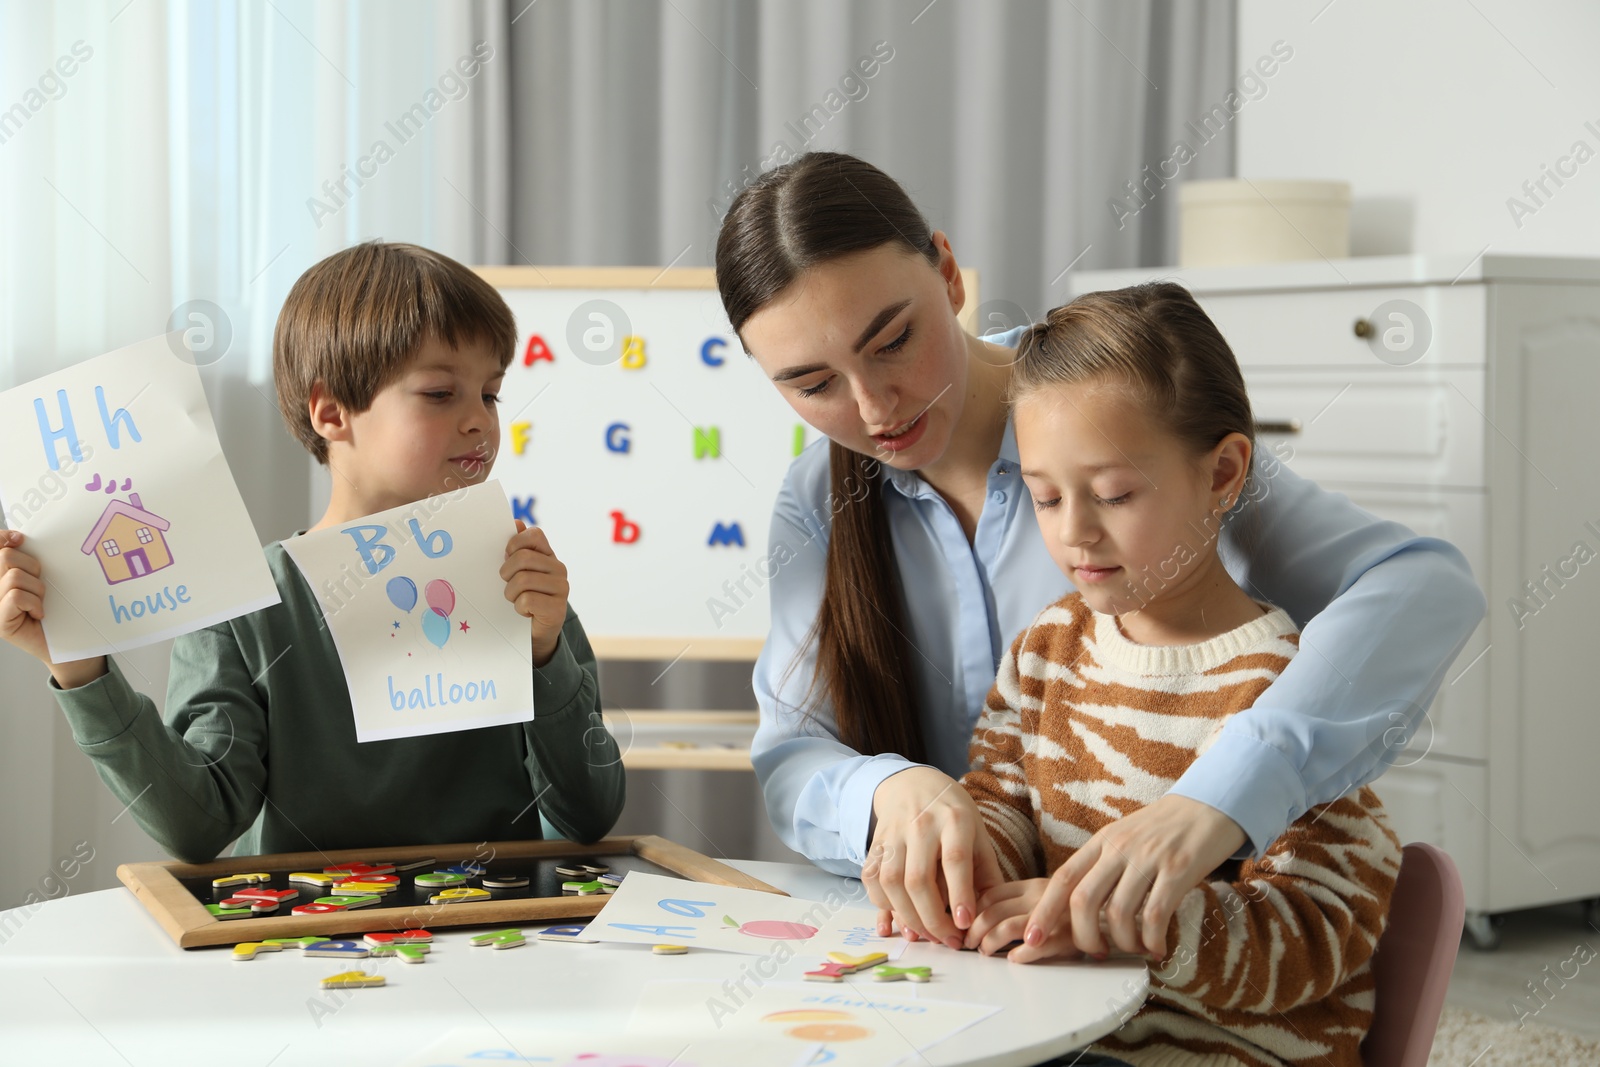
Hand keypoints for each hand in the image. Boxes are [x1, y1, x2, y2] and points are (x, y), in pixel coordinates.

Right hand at [0, 530, 105, 687]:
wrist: (68, 643)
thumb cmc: (58, 609)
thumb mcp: (44, 578)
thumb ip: (29, 560)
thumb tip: (18, 538)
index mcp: (1, 576)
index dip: (3, 538)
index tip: (20, 539)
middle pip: (5, 557)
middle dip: (32, 567)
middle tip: (41, 584)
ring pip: (14, 577)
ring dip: (37, 588)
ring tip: (42, 602)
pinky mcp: (1, 621)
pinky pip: (16, 597)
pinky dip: (34, 603)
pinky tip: (39, 613)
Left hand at [500, 521, 568, 666]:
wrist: (536, 632)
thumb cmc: (525, 597)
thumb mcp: (518, 571)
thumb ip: (517, 547)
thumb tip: (516, 522)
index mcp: (548, 555)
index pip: (534, 535)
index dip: (515, 543)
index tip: (507, 556)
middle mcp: (559, 568)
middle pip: (523, 558)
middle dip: (507, 572)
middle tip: (507, 583)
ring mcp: (561, 588)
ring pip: (523, 580)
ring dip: (511, 593)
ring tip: (516, 599)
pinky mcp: (557, 608)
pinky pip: (527, 600)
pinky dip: (519, 608)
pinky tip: (525, 611)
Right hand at [861, 766, 1003, 949]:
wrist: (913, 785)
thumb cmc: (953, 815)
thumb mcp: (978, 834)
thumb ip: (985, 873)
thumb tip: (990, 917)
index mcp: (955, 819)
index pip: (954, 859)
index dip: (959, 894)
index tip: (964, 924)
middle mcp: (921, 824)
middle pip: (918, 878)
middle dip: (932, 919)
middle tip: (948, 941)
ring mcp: (894, 833)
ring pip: (891, 882)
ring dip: (907, 916)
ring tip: (926, 935)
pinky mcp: (875, 843)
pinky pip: (871, 879)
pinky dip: (882, 905)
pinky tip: (900, 917)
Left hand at [966, 878, 1081, 960]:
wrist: (1128, 909)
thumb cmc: (1087, 906)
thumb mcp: (1055, 891)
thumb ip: (1028, 896)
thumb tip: (990, 912)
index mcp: (1036, 884)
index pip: (992, 893)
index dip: (973, 909)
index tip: (967, 922)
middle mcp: (1041, 896)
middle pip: (991, 911)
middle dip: (973, 930)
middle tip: (968, 944)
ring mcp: (1053, 916)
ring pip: (1004, 928)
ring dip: (988, 943)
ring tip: (985, 953)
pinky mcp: (1067, 937)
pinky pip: (1034, 948)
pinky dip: (1018, 955)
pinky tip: (1015, 959)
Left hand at [1014, 793, 1245, 962]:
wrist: (1208, 806)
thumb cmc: (1162, 830)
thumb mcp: (1122, 839)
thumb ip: (1101, 866)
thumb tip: (1077, 908)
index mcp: (1101, 842)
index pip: (1062, 879)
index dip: (1044, 912)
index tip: (1032, 938)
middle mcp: (1119, 848)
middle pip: (1083, 900)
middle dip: (1082, 937)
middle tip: (1095, 953)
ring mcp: (1149, 858)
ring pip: (1118, 913)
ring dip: (1122, 943)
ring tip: (1133, 949)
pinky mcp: (1179, 869)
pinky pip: (1156, 915)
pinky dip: (1152, 940)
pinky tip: (1157, 947)